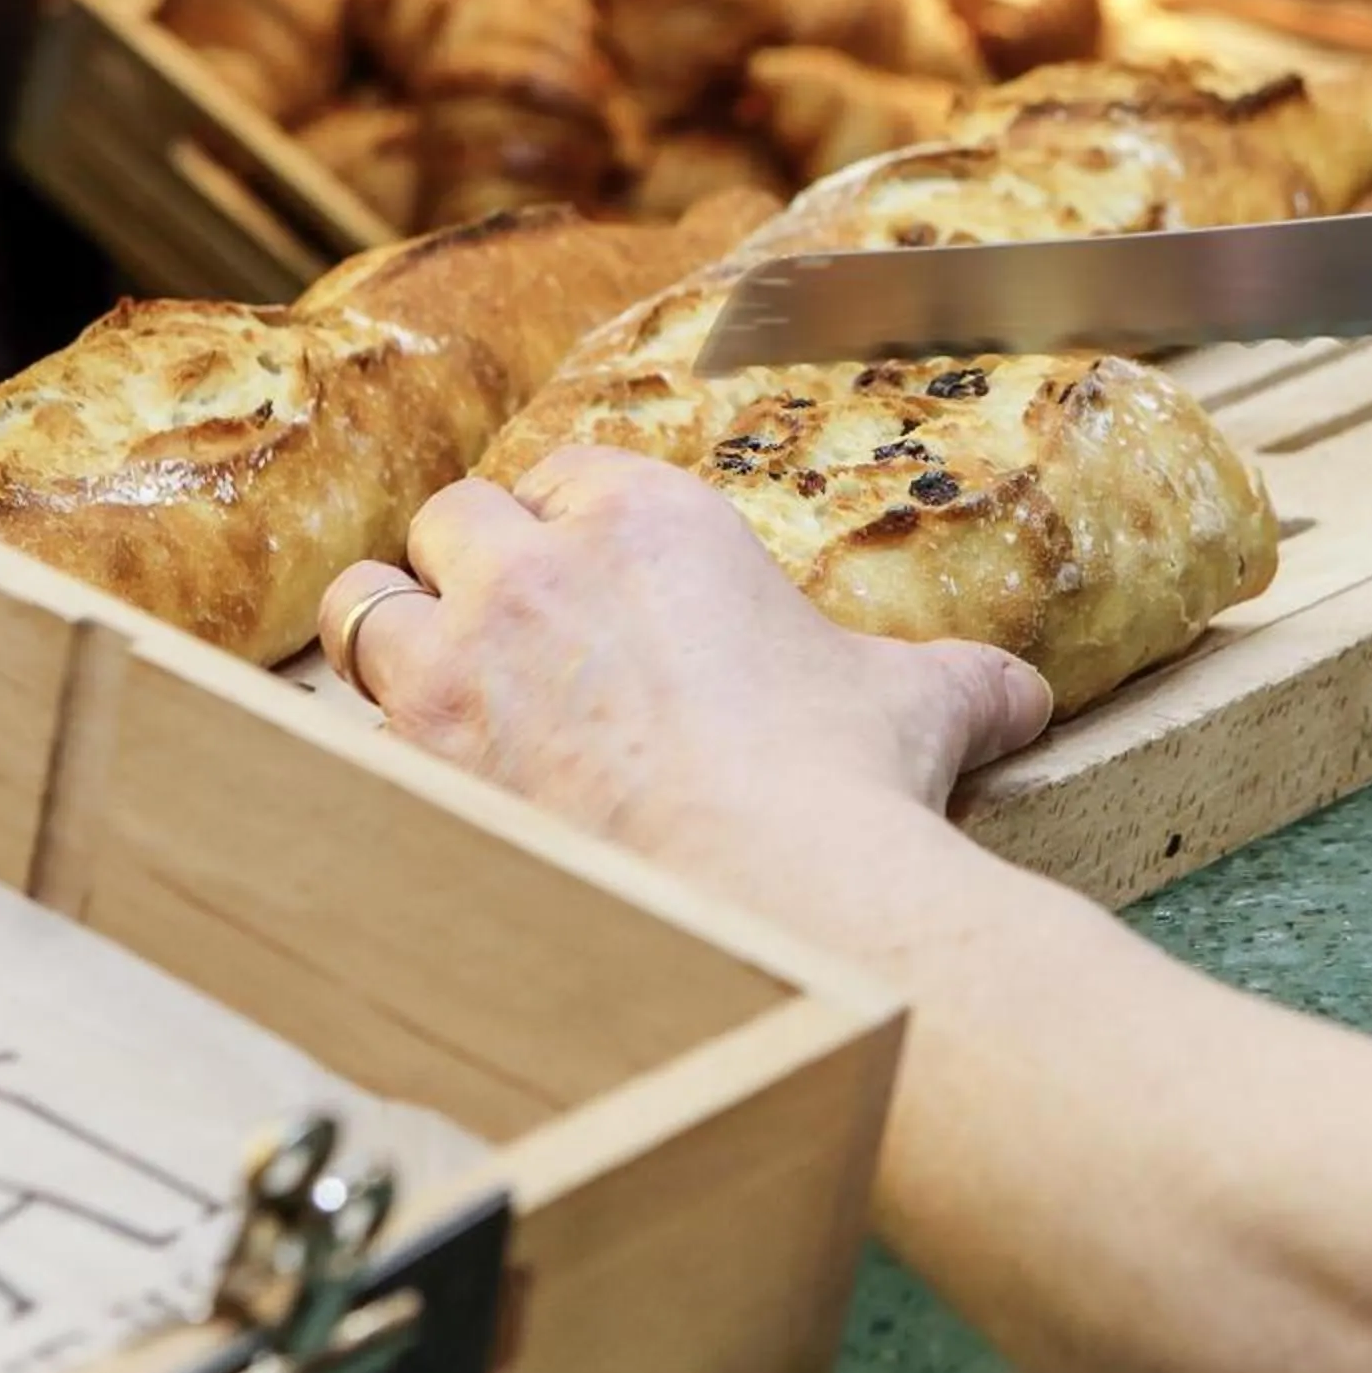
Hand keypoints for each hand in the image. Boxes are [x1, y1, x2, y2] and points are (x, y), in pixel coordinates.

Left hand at [315, 449, 1050, 892]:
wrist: (780, 900)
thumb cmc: (848, 788)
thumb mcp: (923, 705)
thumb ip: (962, 684)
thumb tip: (1029, 700)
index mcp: (657, 522)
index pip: (568, 472)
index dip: (569, 522)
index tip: (583, 571)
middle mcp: (542, 571)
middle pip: (453, 518)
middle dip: (470, 566)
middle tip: (502, 628)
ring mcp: (465, 665)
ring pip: (365, 604)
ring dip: (392, 636)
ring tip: (428, 684)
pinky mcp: (416, 765)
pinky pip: (342, 722)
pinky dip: (369, 743)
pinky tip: (411, 778)